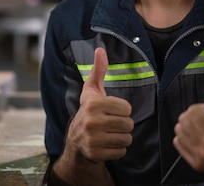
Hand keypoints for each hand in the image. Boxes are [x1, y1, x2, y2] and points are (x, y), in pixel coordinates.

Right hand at [66, 47, 133, 161]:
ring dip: (122, 138)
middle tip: (112, 124)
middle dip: (123, 125)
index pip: (127, 108)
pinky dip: (117, 150)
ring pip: (126, 139)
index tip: (111, 111)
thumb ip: (98, 70)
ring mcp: (92, 139)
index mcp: (93, 104)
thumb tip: (100, 49)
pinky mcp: (95, 154)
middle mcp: (91, 121)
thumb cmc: (88, 111)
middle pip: (128, 124)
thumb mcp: (92, 91)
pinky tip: (107, 145)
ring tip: (110, 134)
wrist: (75, 141)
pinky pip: (121, 152)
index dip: (122, 110)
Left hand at [173, 91, 203, 178]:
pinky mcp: (197, 165)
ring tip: (203, 125)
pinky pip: (178, 143)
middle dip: (194, 114)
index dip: (203, 108)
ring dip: (188, 124)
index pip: (194, 114)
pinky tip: (198, 134)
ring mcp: (200, 159)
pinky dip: (185, 136)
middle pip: (185, 121)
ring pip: (179, 131)